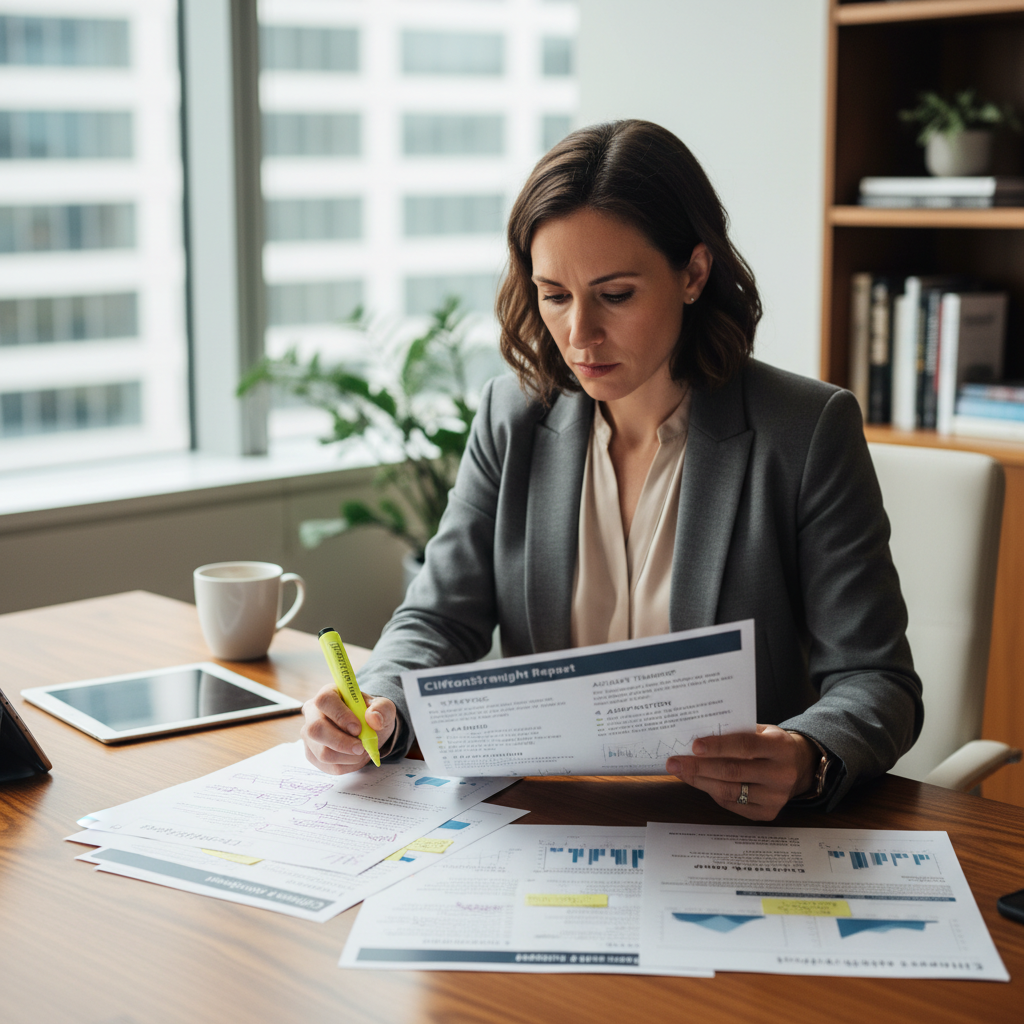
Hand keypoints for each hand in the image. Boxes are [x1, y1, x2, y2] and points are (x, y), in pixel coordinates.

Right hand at [300, 684, 396, 774]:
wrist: (367, 730)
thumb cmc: (370, 715)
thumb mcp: (383, 707)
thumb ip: (382, 708)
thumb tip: (373, 718)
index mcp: (328, 694)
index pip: (324, 701)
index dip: (340, 716)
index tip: (358, 728)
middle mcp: (313, 713)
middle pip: (315, 730)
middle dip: (342, 743)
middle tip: (362, 748)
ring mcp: (309, 736)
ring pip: (322, 753)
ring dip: (348, 757)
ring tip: (363, 750)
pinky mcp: (312, 754)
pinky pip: (328, 766)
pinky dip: (347, 765)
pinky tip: (356, 757)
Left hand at [665, 725, 817, 820]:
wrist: (801, 766)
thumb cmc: (772, 744)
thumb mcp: (762, 730)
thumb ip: (736, 733)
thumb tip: (698, 739)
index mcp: (779, 747)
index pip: (745, 746)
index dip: (718, 746)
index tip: (694, 746)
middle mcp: (780, 774)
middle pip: (732, 772)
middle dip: (698, 767)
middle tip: (674, 763)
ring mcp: (776, 797)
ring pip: (729, 791)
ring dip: (700, 781)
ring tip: (680, 772)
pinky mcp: (768, 813)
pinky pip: (732, 804)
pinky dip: (712, 793)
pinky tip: (699, 782)